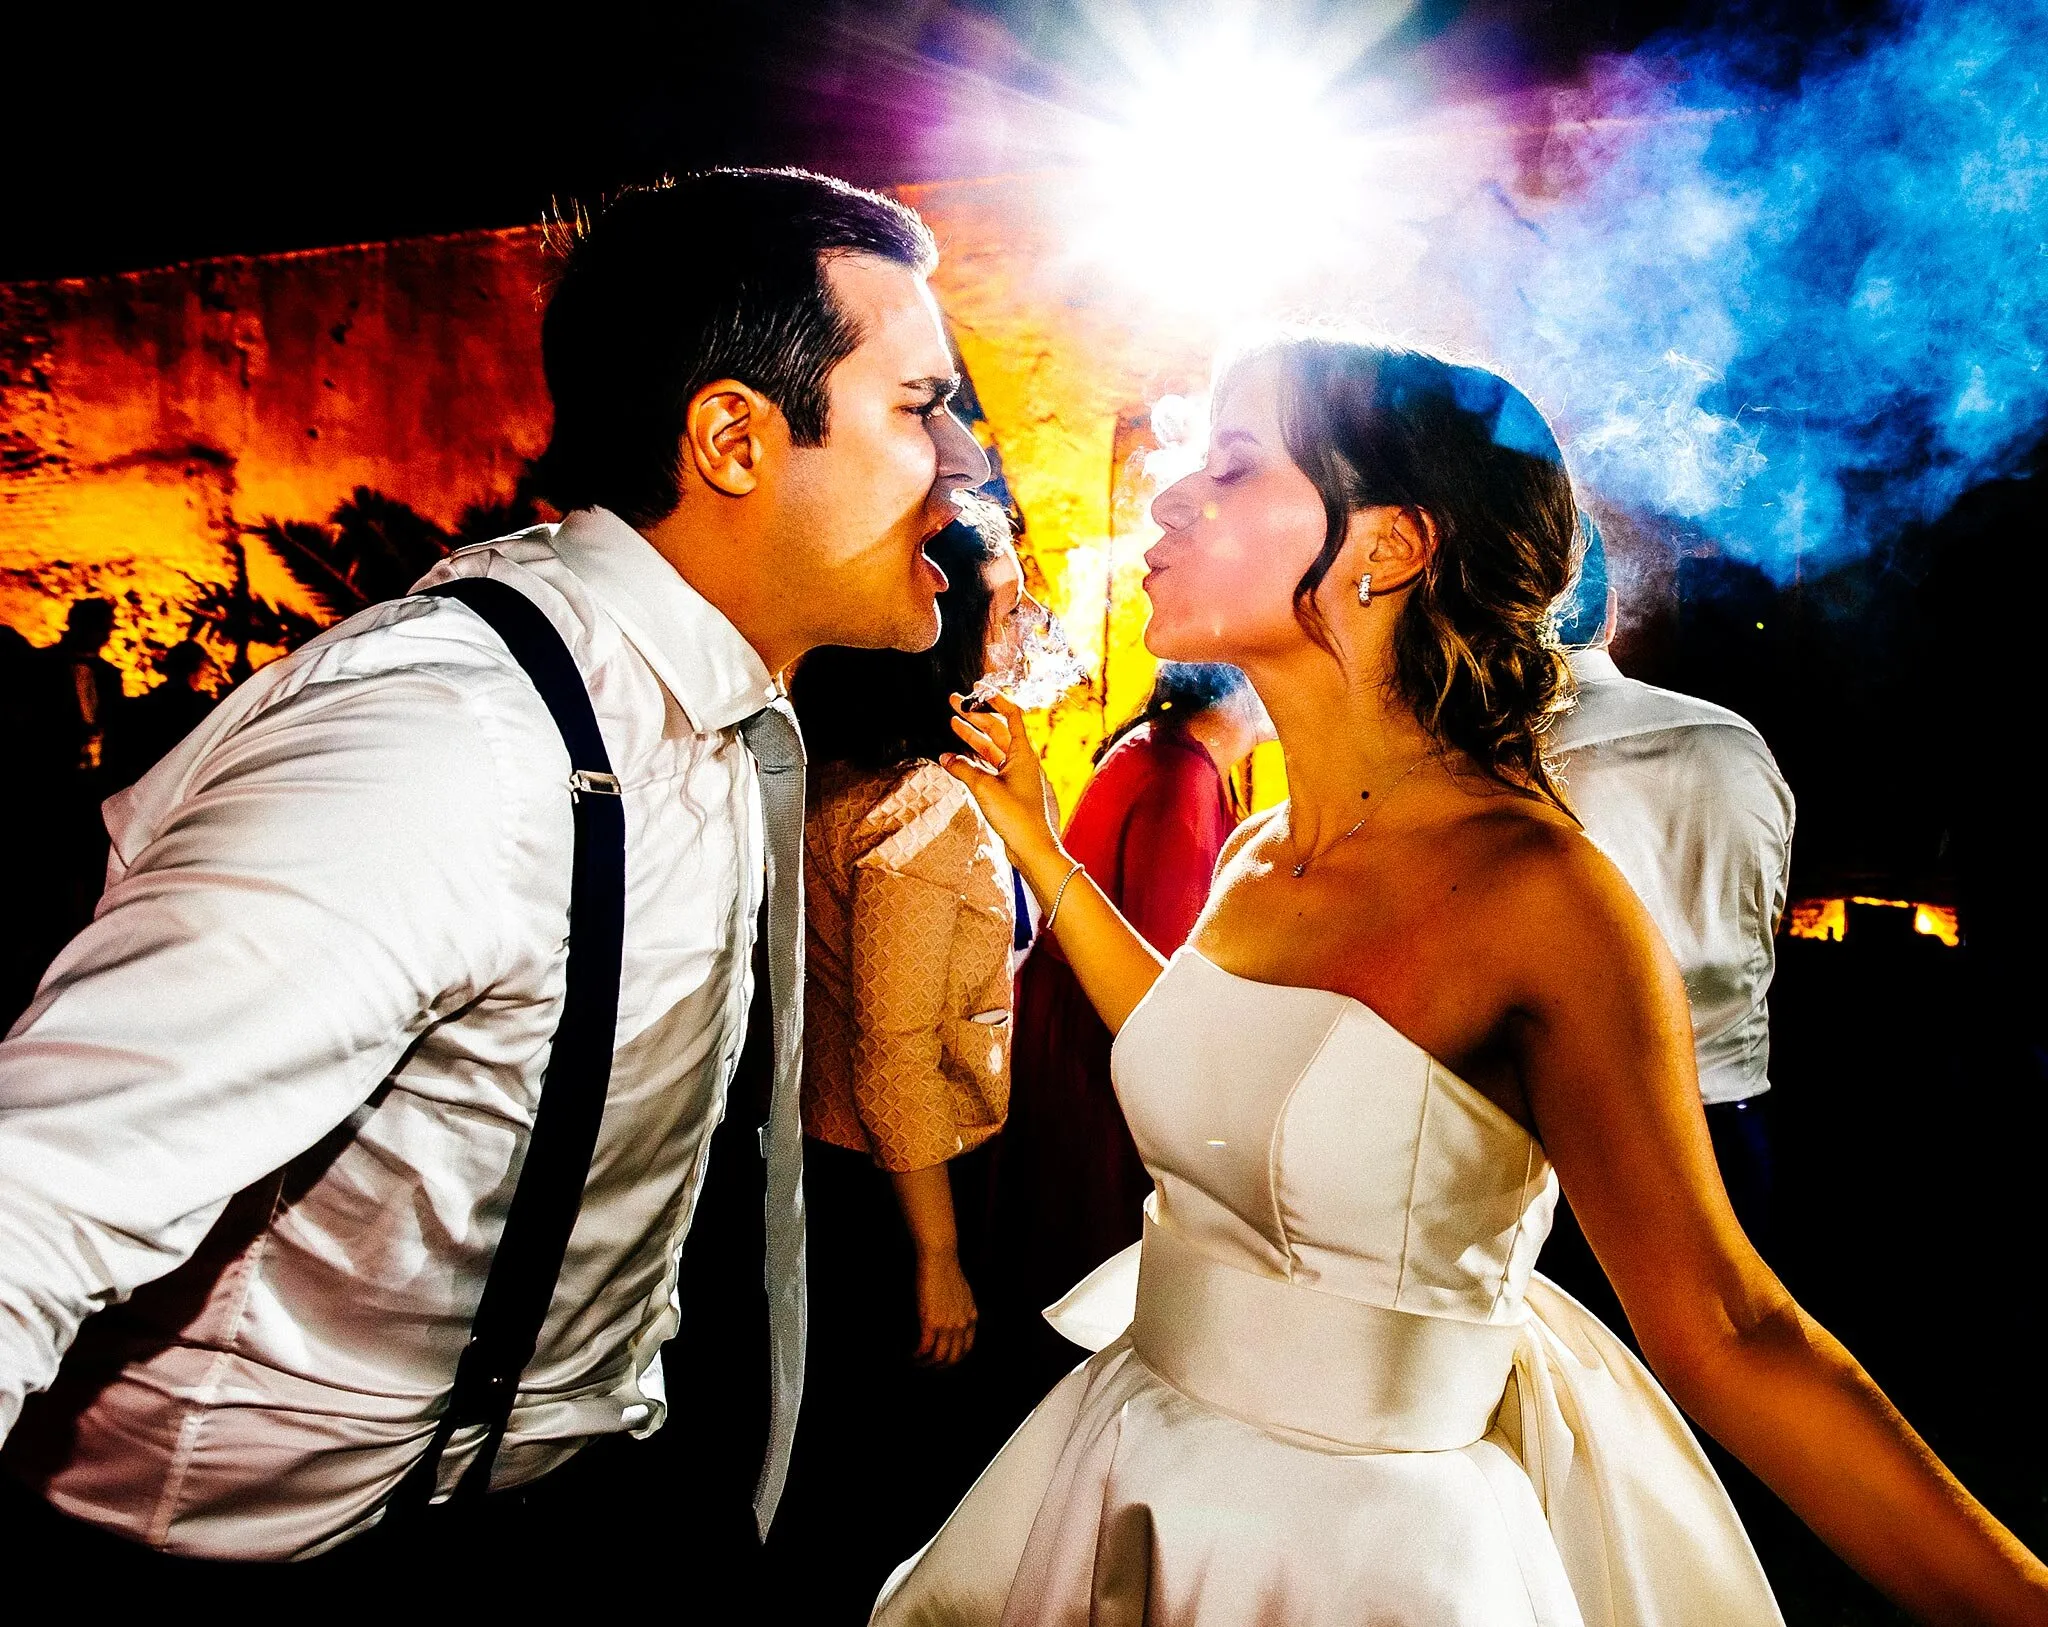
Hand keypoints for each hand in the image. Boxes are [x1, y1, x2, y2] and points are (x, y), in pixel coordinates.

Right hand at [912, 1249, 977, 1367]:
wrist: (940, 1257)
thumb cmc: (947, 1270)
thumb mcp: (963, 1293)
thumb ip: (962, 1308)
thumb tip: (955, 1316)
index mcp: (971, 1318)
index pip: (966, 1348)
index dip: (954, 1359)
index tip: (943, 1360)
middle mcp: (961, 1325)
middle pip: (953, 1357)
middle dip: (940, 1366)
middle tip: (928, 1366)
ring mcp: (947, 1325)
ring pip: (938, 1356)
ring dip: (926, 1364)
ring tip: (917, 1362)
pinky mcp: (931, 1321)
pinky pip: (925, 1348)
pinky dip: (917, 1355)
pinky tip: (912, 1355)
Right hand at [942, 691, 1061, 868]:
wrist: (1032, 848)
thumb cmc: (1016, 817)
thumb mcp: (984, 788)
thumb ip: (963, 769)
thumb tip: (945, 757)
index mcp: (1023, 753)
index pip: (1011, 715)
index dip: (994, 699)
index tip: (977, 689)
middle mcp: (1022, 761)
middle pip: (998, 730)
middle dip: (976, 715)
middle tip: (954, 703)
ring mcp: (1016, 776)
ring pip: (992, 749)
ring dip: (973, 736)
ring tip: (953, 723)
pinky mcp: (1010, 791)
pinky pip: (991, 767)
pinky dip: (975, 760)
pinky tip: (959, 757)